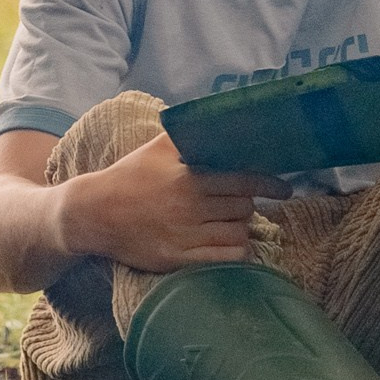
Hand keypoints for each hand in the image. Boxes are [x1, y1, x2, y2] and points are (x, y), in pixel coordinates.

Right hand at [58, 141, 289, 272]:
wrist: (95, 213)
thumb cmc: (130, 176)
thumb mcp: (156, 147)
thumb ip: (189, 134)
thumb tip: (220, 120)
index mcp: (188, 178)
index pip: (243, 180)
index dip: (269, 184)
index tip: (284, 188)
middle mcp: (190, 208)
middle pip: (243, 208)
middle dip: (248, 204)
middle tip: (241, 201)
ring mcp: (185, 236)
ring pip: (237, 233)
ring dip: (241, 227)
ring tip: (232, 220)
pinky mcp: (179, 260)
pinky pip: (225, 258)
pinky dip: (236, 251)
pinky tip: (230, 243)